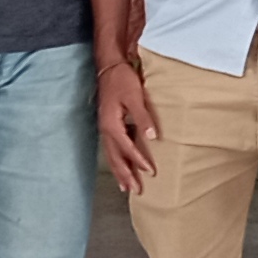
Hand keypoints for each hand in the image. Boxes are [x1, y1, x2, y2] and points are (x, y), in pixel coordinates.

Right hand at [95, 58, 162, 191]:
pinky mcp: (108, 124)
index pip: (127, 148)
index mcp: (112, 125)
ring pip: (112, 155)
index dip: (139, 161)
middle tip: (135, 190)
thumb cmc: (122, 80)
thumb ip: (143, 118)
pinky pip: (112, 148)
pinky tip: (124, 165)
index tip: (151, 172)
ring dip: (119, 171)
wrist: (109, 67)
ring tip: (126, 187)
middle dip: (125, 175)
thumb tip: (152, 138)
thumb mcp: (135, 97)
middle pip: (115, 158)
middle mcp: (106, 129)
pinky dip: (118, 160)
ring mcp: (105, 127)